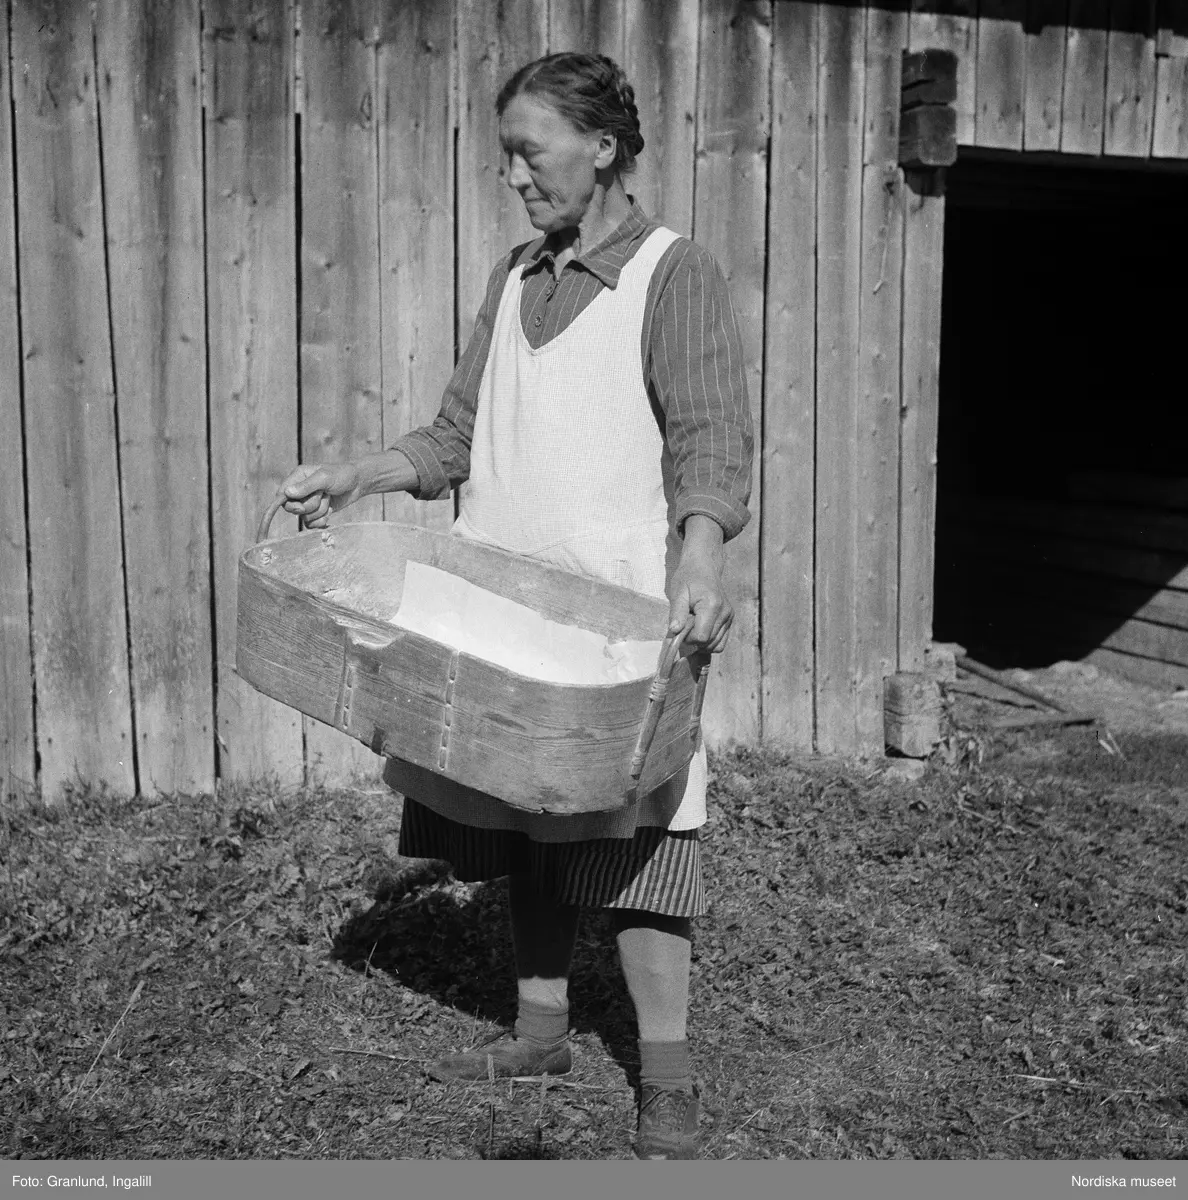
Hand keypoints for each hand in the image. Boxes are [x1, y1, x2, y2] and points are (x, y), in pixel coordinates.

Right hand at [277, 462, 362, 528]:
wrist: (359, 483)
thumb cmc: (342, 475)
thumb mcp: (325, 478)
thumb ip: (307, 486)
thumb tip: (287, 493)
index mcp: (298, 477)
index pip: (282, 495)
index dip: (289, 504)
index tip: (300, 507)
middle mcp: (300, 490)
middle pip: (293, 509)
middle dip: (310, 506)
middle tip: (324, 495)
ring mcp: (308, 502)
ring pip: (304, 517)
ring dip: (320, 511)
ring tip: (329, 499)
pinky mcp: (317, 512)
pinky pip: (312, 524)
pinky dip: (322, 520)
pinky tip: (330, 511)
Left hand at [667, 515, 731, 654]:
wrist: (704, 566)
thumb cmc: (688, 577)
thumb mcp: (678, 592)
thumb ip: (677, 613)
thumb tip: (675, 631)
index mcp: (712, 605)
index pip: (701, 637)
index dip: (688, 637)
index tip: (681, 625)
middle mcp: (725, 613)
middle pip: (708, 643)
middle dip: (693, 638)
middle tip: (686, 622)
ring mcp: (730, 617)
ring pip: (715, 645)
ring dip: (701, 640)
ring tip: (693, 623)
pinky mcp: (730, 620)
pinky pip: (720, 642)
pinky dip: (709, 640)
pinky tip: (700, 628)